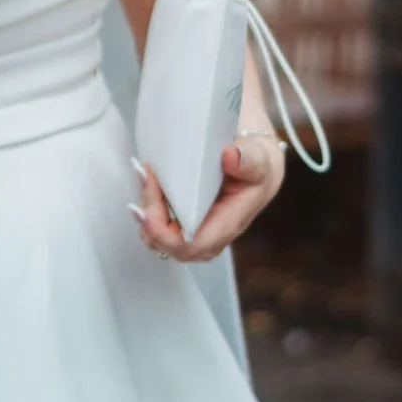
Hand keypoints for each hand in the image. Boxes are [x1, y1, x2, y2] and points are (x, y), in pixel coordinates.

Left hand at [136, 132, 284, 263]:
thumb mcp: (258, 158)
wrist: (257, 163)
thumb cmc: (257, 165)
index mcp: (229, 223)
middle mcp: (211, 233)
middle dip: (151, 220)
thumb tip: (231, 156)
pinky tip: (145, 181)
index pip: (193, 245)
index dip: (166, 237)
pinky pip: (161, 227)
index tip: (147, 213)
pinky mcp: (186, 220)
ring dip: (147, 212)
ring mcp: (197, 229)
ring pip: (163, 238)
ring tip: (143, 177)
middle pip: (172, 245)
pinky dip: (148, 208)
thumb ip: (248, 158)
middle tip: (145, 180)